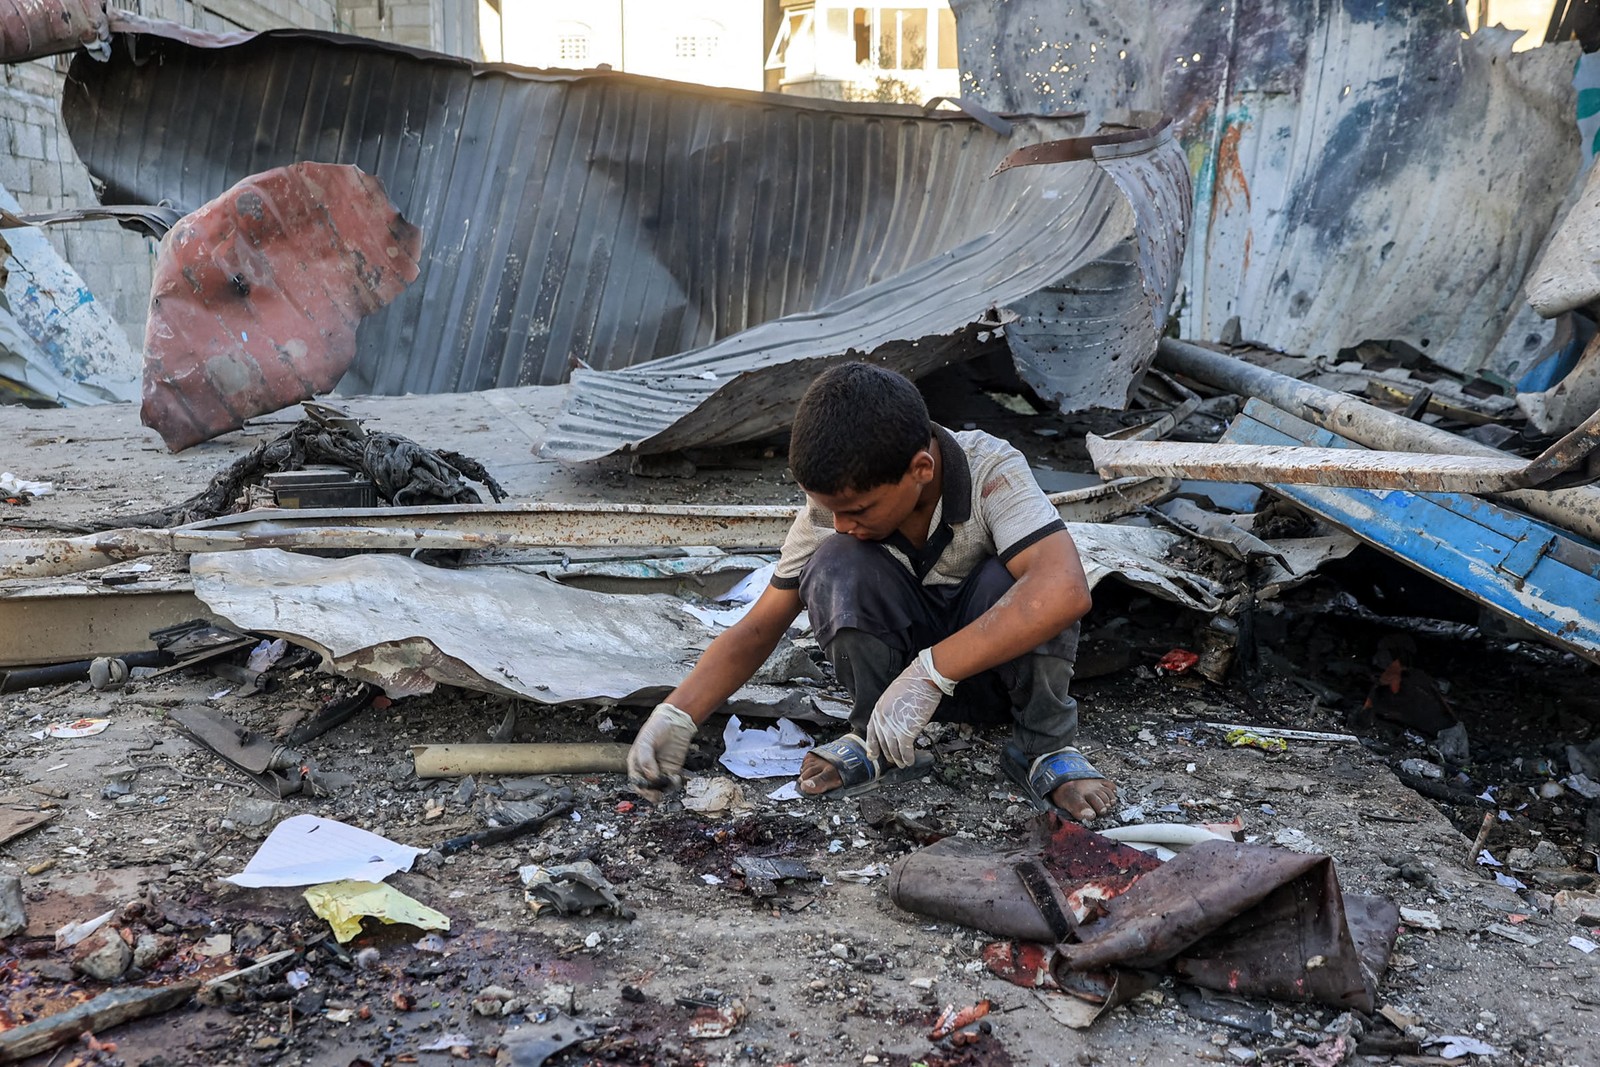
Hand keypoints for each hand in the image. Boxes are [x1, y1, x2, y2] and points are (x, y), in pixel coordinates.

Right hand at [627, 703, 695, 791]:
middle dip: (651, 793)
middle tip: (656, 795)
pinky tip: (675, 780)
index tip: (647, 789)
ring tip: (667, 786)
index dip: (640, 787)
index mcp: (636, 762)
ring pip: (659, 787)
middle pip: (647, 787)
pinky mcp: (672, 769)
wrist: (675, 720)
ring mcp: (660, 769)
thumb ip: (646, 759)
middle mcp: (647, 768)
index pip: (636, 780)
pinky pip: (671, 781)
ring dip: (663, 790)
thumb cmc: (656, 727)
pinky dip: (673, 784)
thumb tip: (651, 777)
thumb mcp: (646, 741)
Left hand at [865, 649, 953, 767]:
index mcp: (878, 709)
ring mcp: (893, 727)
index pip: (872, 732)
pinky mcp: (906, 732)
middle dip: (888, 754)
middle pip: (883, 743)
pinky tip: (910, 761)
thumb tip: (895, 721)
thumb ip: (891, 710)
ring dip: (898, 759)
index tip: (873, 755)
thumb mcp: (893, 696)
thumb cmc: (912, 683)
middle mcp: (883, 719)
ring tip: (903, 764)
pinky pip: (904, 751)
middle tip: (892, 761)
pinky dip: (908, 758)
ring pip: (893, 749)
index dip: (872, 745)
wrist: (923, 679)